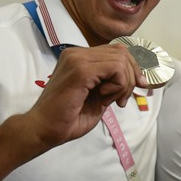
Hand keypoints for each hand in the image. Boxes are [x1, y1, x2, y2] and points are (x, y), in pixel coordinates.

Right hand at [23, 44, 144, 149]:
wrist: (43, 130)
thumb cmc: (67, 118)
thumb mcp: (98, 96)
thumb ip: (112, 82)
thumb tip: (137, 77)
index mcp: (78, 57)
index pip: (116, 51)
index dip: (132, 68)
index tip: (136, 87)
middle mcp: (76, 53)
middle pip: (121, 52)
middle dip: (131, 77)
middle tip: (121, 100)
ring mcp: (77, 59)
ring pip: (120, 59)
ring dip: (123, 84)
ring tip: (109, 101)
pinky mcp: (80, 70)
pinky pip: (115, 68)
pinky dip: (118, 86)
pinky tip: (104, 100)